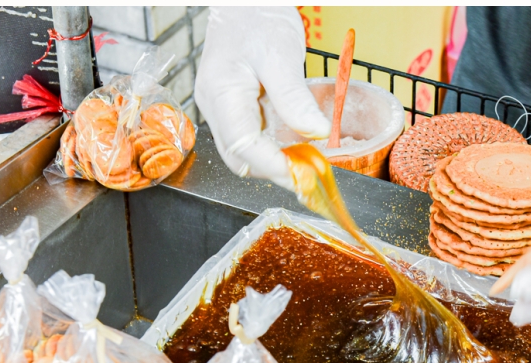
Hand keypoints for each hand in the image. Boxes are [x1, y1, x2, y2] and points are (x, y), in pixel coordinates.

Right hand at [194, 6, 329, 189]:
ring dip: (273, 162)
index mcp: (221, 94)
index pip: (244, 146)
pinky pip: (250, 139)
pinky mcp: (232, 109)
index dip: (273, 167)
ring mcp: (221, 110)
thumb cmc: (258, 19)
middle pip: (240, 158)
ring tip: (303, 163)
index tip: (301, 176)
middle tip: (307, 175)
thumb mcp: (281, 56)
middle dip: (273, 171)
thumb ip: (295, 98)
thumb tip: (316, 133)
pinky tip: (293, 147)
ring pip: (244, 153)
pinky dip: (271, 149)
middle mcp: (214, 107)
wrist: (245, 3)